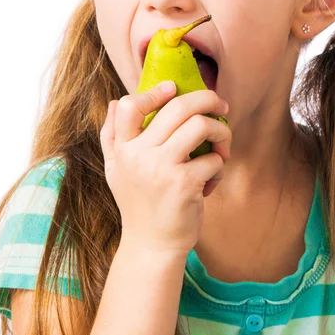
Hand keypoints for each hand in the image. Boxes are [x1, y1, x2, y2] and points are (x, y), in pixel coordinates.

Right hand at [99, 82, 230, 256]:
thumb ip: (112, 136)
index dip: (155, 91)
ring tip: (222, 145)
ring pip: (201, 125)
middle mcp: (139, 155)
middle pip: (178, 107)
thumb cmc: (138, 204)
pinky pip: (214, 158)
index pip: (131, 105)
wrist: (152, 246)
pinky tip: (212, 178)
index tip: (174, 88)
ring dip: (221, 131)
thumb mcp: (116, 170)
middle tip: (221, 107)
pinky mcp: (185, 184)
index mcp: (123, 149)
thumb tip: (116, 101)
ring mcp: (162, 169)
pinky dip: (221, 164)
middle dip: (208, 99)